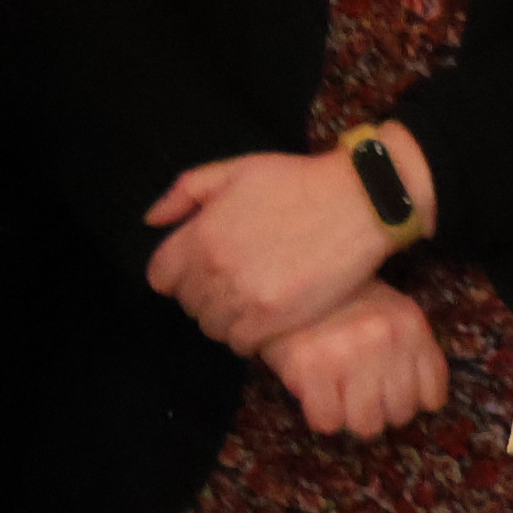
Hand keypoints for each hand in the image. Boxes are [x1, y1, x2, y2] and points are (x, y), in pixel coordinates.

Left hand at [144, 130, 430, 350]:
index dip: (180, 272)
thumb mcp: (239, 169)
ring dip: (227, 315)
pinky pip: (240, 344)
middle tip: (238, 278)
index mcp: (201, 234)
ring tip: (254, 297)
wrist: (361, 201)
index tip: (204, 267)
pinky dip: (248, 334)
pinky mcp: (273, 319)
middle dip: (206, 293)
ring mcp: (243, 298)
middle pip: (188, 304)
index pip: (160, 276)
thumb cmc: (300, 181)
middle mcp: (214, 270)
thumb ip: (187, 190)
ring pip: (212, 326)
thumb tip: (152, 221)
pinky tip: (268, 313)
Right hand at [257, 280, 448, 438]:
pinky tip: (320, 394)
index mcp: (410, 325)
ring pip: (366, 424)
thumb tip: (427, 401)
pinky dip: (324, 416)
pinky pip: (328, 422)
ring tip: (343, 398)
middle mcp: (384, 340)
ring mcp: (347, 354)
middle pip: (399, 413)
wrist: (293, 278)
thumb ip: (412, 349)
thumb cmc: (347, 302)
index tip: (398, 398)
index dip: (415, 403)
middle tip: (365, 398)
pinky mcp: (308, 368)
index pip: (432, 394)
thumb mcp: (394, 312)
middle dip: (383, 411)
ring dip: (354, 418)